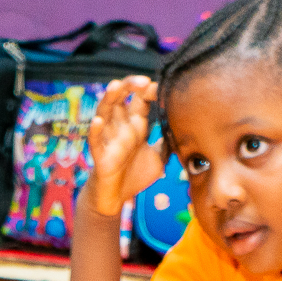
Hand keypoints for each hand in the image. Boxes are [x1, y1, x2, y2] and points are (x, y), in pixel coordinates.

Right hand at [82, 76, 166, 219]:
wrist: (118, 199)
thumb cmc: (135, 175)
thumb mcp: (159, 157)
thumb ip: (169, 142)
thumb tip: (187, 131)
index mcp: (135, 125)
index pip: (141, 100)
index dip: (150, 91)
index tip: (163, 88)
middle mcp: (121, 127)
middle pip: (121, 98)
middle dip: (130, 86)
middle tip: (143, 81)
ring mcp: (109, 139)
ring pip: (105, 112)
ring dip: (109, 98)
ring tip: (115, 86)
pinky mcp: (100, 156)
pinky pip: (95, 141)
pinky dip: (95, 130)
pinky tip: (98, 121)